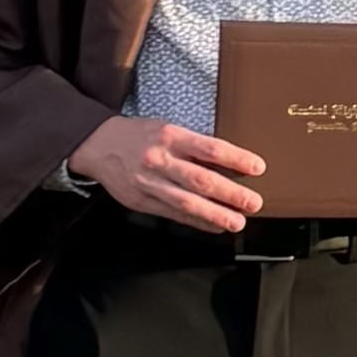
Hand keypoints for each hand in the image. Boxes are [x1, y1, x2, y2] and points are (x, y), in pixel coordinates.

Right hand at [69, 114, 265, 233]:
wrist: (98, 145)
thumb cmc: (141, 135)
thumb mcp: (169, 129)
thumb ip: (195, 146)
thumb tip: (230, 164)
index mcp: (171, 137)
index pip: (210, 149)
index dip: (235, 159)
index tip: (258, 168)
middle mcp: (160, 160)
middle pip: (200, 180)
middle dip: (230, 194)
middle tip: (254, 202)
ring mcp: (149, 183)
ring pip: (187, 202)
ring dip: (215, 214)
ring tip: (237, 222)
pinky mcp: (142, 201)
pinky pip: (173, 214)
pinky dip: (196, 222)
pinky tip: (214, 227)